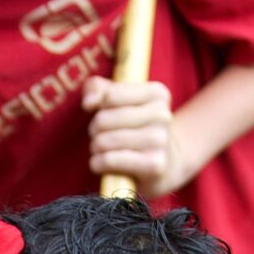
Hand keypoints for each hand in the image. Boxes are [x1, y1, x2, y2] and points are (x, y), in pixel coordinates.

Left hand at [84, 76, 191, 195]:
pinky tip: (102, 164)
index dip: (98, 107)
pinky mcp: (154, 165)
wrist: (164, 163)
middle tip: (102, 136)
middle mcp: (162, 115)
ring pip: (103, 141)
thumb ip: (97, 89)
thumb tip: (88, 102)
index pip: (109, 95)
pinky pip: (109, 160)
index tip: (105, 114)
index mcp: (156, 93)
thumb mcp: (118, 100)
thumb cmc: (133, 127)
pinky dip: (97, 164)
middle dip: (94, 130)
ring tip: (104, 150)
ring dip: (95, 148)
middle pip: (103, 119)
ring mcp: (160, 141)